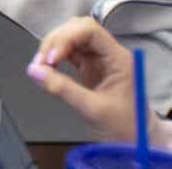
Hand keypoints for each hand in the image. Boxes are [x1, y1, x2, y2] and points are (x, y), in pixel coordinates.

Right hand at [27, 17, 135, 140]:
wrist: (138, 141)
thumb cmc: (125, 126)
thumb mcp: (93, 109)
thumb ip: (63, 89)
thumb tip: (33, 71)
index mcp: (118, 58)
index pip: (90, 30)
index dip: (66, 38)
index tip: (51, 58)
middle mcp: (109, 53)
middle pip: (77, 29)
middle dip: (56, 42)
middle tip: (41, 63)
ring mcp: (99, 59)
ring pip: (70, 38)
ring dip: (53, 48)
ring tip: (42, 67)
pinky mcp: (89, 66)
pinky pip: (68, 52)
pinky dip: (55, 57)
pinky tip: (48, 68)